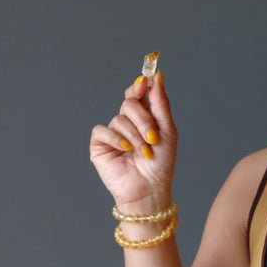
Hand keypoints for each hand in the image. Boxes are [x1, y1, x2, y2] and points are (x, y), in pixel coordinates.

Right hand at [90, 75, 177, 211]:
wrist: (149, 189)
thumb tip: (156, 77)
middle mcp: (127, 123)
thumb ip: (160, 103)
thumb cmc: (161, 164)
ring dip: (135, 136)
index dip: (139, 86)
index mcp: (143, 118)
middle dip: (143, 119)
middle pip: (129, 103)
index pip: (137, 94)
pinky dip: (116, 139)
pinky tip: (126, 150)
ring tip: (143, 152)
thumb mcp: (167, 130)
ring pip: (119, 119)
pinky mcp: (100, 145)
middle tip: (152, 137)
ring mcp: (112, 134)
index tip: (145, 81)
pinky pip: (103, 130)